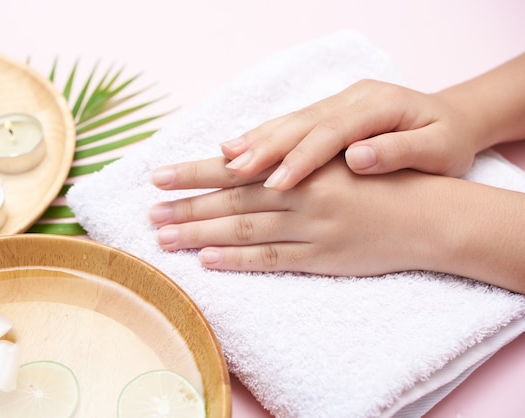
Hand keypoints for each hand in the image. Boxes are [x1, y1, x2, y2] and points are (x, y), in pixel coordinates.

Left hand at [149, 154, 451, 276]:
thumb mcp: (331, 158)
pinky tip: (208, 260)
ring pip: (245, 230)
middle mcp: (300, 195)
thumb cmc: (376, 179)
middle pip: (231, 200)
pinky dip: (239, 260)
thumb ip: (285, 159)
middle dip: (186, 206)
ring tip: (164, 238)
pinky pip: (273, 260)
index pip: (235, 169)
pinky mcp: (321, 258)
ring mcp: (310, 229)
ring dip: (201, 233)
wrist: (426, 214)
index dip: (194, 173)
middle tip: (149, 213)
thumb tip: (234, 157)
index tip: (158, 177)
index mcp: (300, 166)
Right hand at [220, 79, 481, 190]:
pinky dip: (262, 136)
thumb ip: (399, 151)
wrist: (453, 119)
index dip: (303, 158)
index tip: (278, 184)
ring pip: (290, 121)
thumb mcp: (439, 149)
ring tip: (223, 159)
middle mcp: (353, 99)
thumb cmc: (447, 140)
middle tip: (232, 170)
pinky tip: (236, 149)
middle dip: (264, 147)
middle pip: (301, 122)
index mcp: (381, 105)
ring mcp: (338, 103)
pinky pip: (290, 124)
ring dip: (255, 141)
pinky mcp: (328, 113)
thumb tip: (357, 157)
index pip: (333, 132)